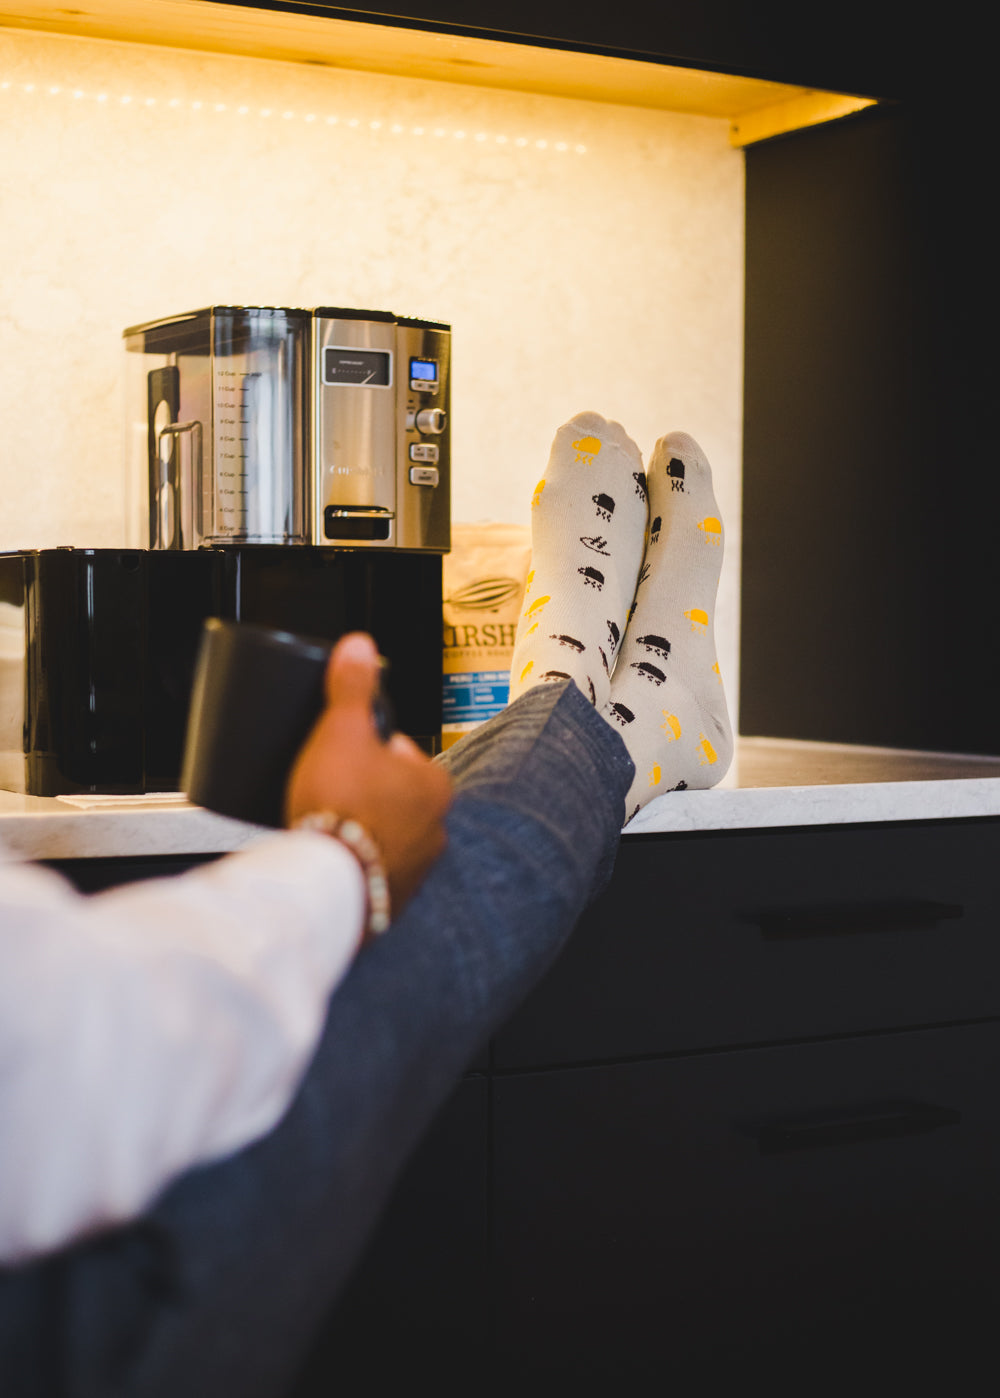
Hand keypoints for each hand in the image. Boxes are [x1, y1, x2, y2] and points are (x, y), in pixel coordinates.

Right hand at [284, 633, 451, 925]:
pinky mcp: (392, 898)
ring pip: (388, 836)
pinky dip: (356, 864)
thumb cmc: (341, 808)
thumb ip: (353, 688)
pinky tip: (331, 857)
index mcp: (434, 785)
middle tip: (329, 789)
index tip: (344, 752)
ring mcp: (417, 868)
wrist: (329, 884)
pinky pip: (374, 872)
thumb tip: (360, 647)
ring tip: (327, 825)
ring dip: (362, 830)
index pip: (404, 754)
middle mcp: (436, 829)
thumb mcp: (342, 731)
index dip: (370, 749)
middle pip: (396, 796)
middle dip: (367, 791)